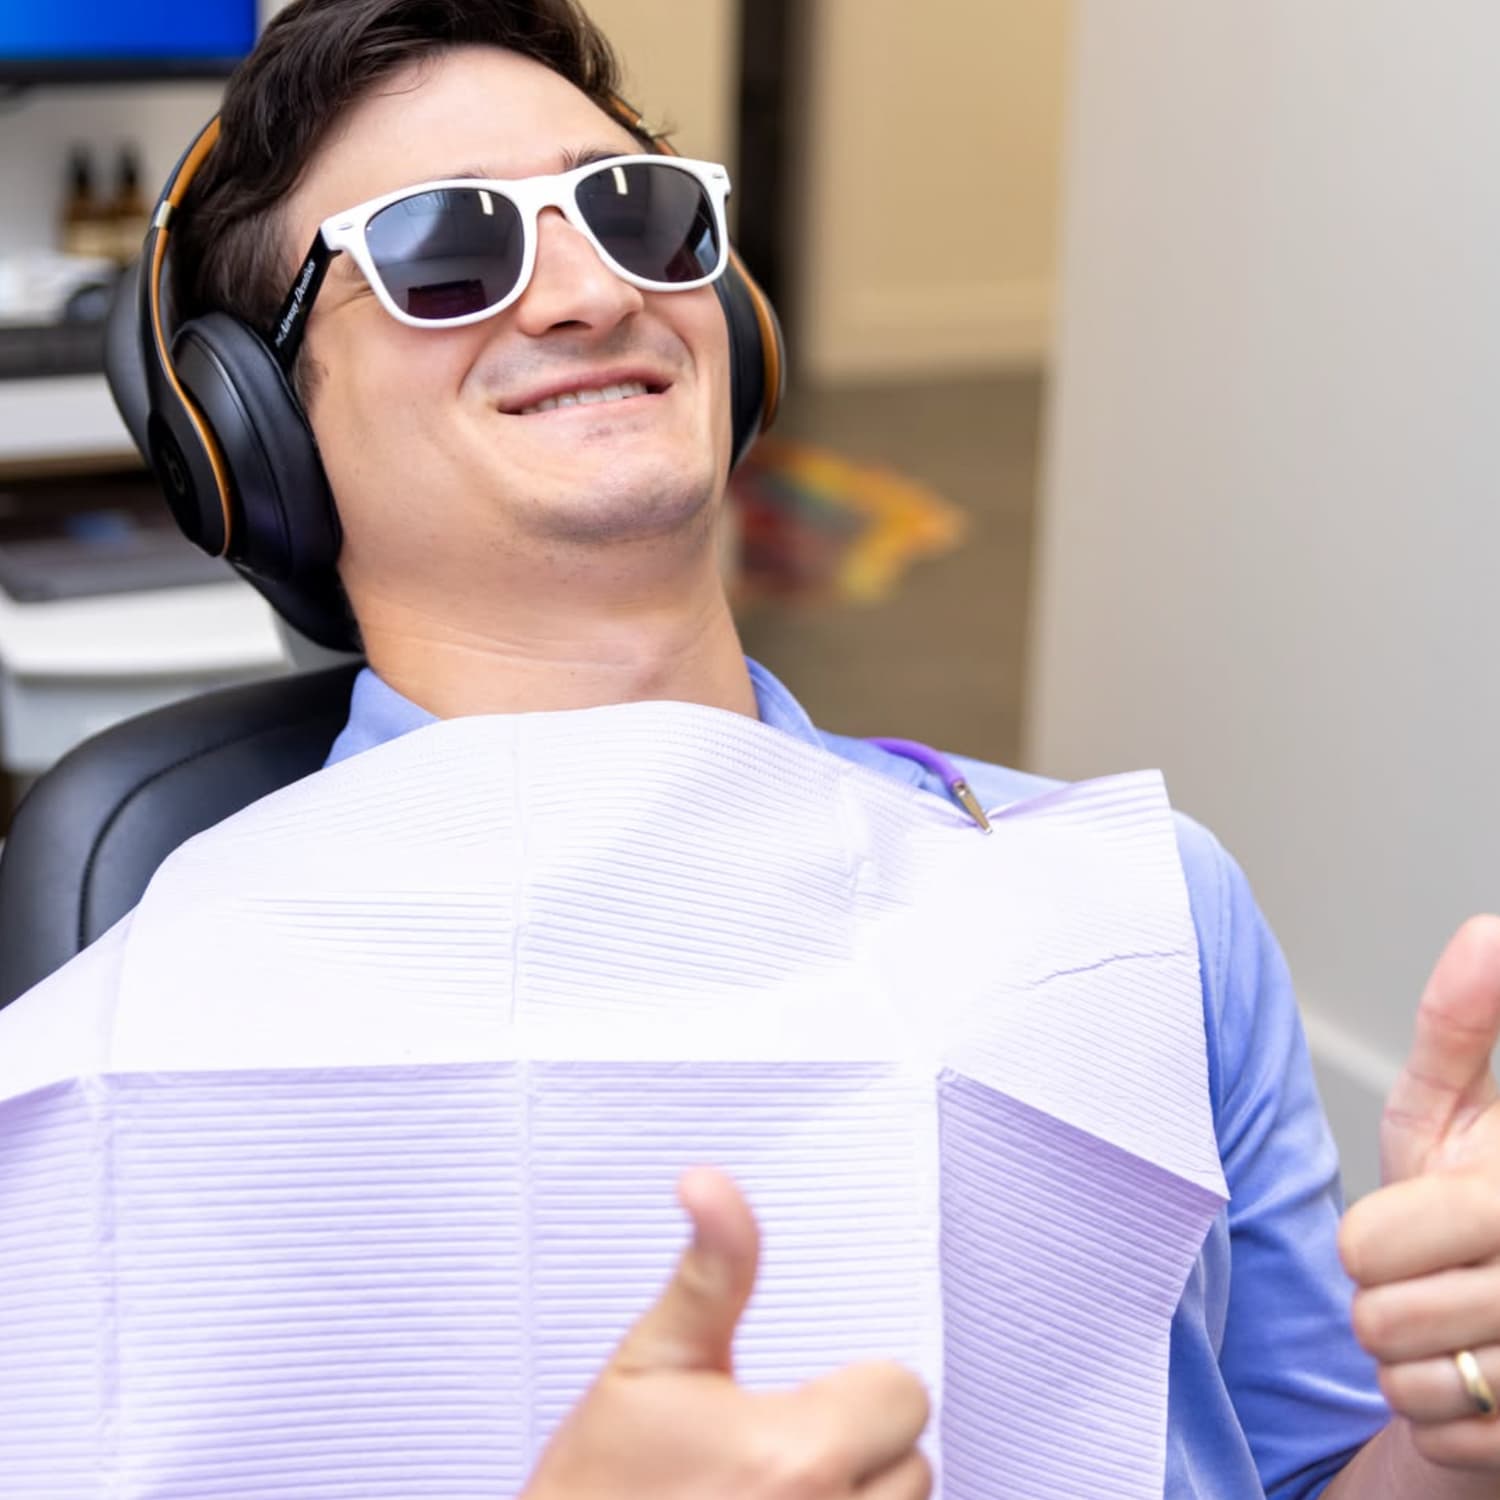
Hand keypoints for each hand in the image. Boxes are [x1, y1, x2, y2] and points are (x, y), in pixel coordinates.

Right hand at [521, 1167, 932, 1499]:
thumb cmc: (600, 1486)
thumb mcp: (652, 1359)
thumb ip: (711, 1271)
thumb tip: (711, 1186)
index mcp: (798, 1454)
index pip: (903, 1394)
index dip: (855, 1387)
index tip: (800, 1398)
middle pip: (913, 1461)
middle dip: (859, 1446)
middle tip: (784, 1449)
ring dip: (860, 1497)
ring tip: (783, 1491)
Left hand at [1341, 915, 1499, 1473]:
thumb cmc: (1470, 1213)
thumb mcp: (1456, 1112)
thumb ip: (1462, 1029)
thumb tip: (1487, 934)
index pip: (1376, 1242)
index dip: (1376, 1240)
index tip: (1407, 1234)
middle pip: (1382, 1312)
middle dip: (1381, 1298)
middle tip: (1425, 1280)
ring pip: (1409, 1381)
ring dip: (1410, 1361)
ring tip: (1455, 1325)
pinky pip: (1439, 1440)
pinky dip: (1440, 1421)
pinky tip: (1480, 1388)